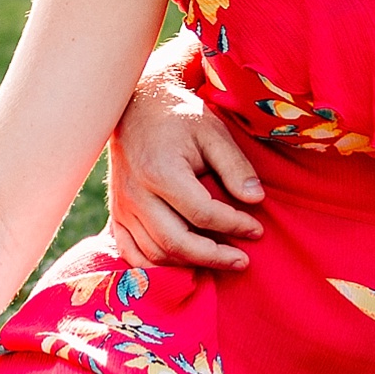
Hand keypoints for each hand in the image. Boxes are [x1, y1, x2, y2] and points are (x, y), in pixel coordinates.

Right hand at [108, 51, 264, 271]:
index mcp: (162, 171)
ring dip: (190, 264)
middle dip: (214, 257)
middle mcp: (137, 194)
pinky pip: (131, 253)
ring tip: (220, 260)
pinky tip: (182, 265)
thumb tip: (256, 200)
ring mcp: (123, 207)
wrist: (135, 106)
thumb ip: (234, 167)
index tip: (257, 229)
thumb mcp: (213, 132)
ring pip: (155, 253)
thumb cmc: (179, 117)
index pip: (202, 213)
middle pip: (176, 242)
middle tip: (242, 260)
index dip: (234, 225)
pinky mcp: (117, 213)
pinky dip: (156, 266)